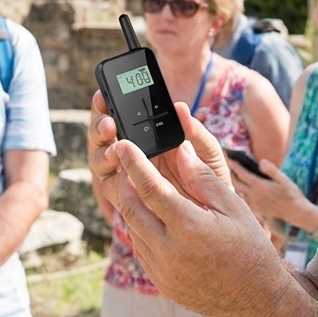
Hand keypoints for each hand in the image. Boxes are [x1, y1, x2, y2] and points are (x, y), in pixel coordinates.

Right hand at [88, 92, 232, 212]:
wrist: (216, 221)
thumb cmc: (213, 184)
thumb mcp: (210, 156)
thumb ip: (197, 133)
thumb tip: (181, 108)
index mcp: (152, 139)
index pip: (124, 117)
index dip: (110, 105)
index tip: (104, 95)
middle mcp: (134, 155)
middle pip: (105, 136)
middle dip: (100, 126)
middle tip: (108, 124)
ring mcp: (126, 176)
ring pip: (102, 159)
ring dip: (101, 151)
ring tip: (113, 148)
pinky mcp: (126, 199)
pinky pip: (110, 186)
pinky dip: (108, 178)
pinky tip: (116, 173)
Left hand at [106, 134, 290, 316]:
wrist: (256, 299)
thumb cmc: (251, 248)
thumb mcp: (235, 208)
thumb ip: (204, 180)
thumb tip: (181, 152)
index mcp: (191, 227)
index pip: (151, 188)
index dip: (134, 163)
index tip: (123, 145)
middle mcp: (170, 251)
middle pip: (131, 208)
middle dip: (122, 182)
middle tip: (120, 163)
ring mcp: (163, 270)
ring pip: (133, 229)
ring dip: (131, 206)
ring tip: (135, 187)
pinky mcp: (161, 283)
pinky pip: (142, 249)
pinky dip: (142, 229)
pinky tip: (152, 218)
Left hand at [230, 159, 317, 231]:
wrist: (295, 212)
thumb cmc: (292, 194)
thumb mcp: (284, 179)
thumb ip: (271, 170)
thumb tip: (261, 161)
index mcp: (259, 186)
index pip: (241, 173)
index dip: (234, 164)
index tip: (229, 156)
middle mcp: (254, 195)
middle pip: (236, 183)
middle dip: (232, 173)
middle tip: (231, 165)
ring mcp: (254, 203)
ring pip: (239, 191)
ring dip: (237, 182)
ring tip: (238, 175)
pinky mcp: (257, 209)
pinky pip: (245, 199)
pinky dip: (243, 192)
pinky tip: (246, 189)